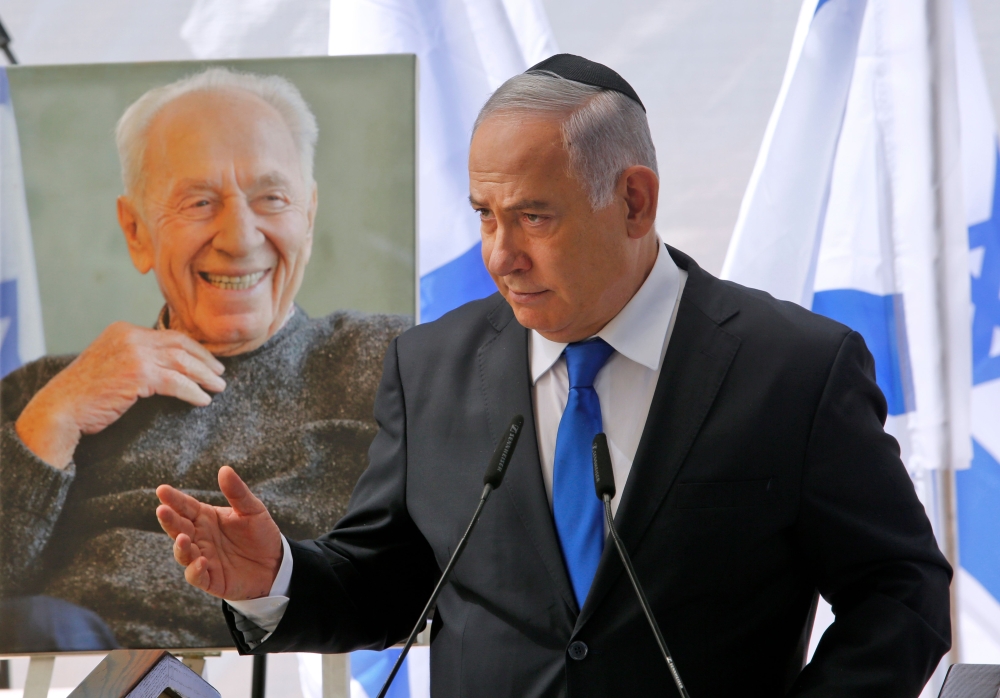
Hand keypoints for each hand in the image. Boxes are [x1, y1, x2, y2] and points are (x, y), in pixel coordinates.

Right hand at [14, 321, 225, 467]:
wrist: (61, 409)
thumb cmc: (86, 393)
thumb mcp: (111, 363)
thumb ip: (136, 356)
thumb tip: (168, 363)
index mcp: (123, 329)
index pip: (169, 335)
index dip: (193, 349)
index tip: (208, 360)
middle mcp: (130, 336)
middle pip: (180, 345)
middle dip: (204, 360)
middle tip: (220, 374)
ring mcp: (135, 353)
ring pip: (182, 363)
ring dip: (204, 376)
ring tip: (218, 387)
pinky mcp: (138, 374)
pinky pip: (176, 382)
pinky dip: (193, 392)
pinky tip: (202, 400)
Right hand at [156, 466, 283, 600]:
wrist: (276, 563)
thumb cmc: (260, 533)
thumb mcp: (252, 510)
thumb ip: (237, 492)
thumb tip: (224, 469)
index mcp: (205, 518)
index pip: (185, 507)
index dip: (173, 499)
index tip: (161, 490)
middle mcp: (200, 537)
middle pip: (179, 528)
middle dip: (169, 520)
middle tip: (162, 510)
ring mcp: (202, 558)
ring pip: (183, 553)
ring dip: (181, 547)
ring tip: (183, 538)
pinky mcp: (210, 579)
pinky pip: (197, 576)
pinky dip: (195, 570)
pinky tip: (201, 561)